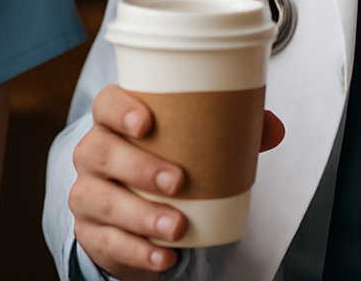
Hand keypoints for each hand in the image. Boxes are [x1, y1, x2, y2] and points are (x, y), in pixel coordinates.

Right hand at [70, 87, 285, 279]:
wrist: (131, 212)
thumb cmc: (161, 162)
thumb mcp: (189, 144)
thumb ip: (229, 131)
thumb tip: (273, 127)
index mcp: (113, 121)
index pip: (106, 104)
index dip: (120, 110)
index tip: (145, 123)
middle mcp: (93, 153)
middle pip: (101, 151)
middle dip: (139, 166)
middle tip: (178, 180)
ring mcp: (87, 193)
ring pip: (101, 200)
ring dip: (141, 214)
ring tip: (176, 226)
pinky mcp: (91, 231)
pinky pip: (106, 241)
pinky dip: (136, 251)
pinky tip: (162, 256)